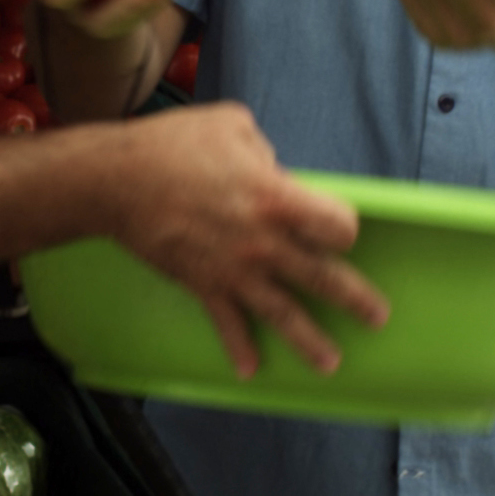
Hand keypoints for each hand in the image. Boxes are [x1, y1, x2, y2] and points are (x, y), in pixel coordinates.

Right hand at [111, 103, 387, 376]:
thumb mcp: (233, 124)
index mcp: (276, 198)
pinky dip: (237, 348)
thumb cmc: (173, 145)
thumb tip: (272, 172)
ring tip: (330, 363)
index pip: (337, 226)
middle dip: (355, 299)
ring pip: (283, 313)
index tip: (339, 232)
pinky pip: (227, 323)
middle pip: (323, 277)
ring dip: (309, 341)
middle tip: (377, 317)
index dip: (343, 228)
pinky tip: (250, 371)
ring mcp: (234, 269)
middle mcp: (263, 241)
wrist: (116, 181)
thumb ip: (264, 151)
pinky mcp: (203, 285)